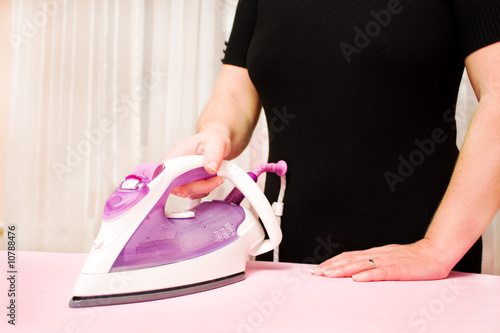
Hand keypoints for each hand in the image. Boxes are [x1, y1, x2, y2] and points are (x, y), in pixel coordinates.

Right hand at [163, 129, 230, 198]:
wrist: (218, 142)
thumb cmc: (212, 139)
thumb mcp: (216, 143)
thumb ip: (213, 155)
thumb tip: (211, 168)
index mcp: (178, 154)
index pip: (166, 172)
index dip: (172, 183)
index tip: (183, 190)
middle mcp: (178, 166)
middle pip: (178, 185)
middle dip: (197, 187)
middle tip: (214, 179)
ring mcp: (184, 176)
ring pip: (188, 191)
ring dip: (203, 189)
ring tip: (216, 178)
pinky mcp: (192, 182)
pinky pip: (195, 192)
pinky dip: (206, 189)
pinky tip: (213, 180)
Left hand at [310, 239, 451, 281]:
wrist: (437, 252)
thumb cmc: (414, 259)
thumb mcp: (390, 260)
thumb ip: (374, 265)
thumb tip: (356, 272)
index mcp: (375, 253)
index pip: (349, 256)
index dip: (333, 262)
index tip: (318, 269)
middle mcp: (379, 254)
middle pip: (350, 259)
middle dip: (331, 266)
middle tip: (316, 273)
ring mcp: (389, 261)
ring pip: (362, 264)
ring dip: (343, 270)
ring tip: (329, 275)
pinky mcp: (401, 269)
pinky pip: (382, 272)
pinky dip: (368, 275)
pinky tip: (358, 279)